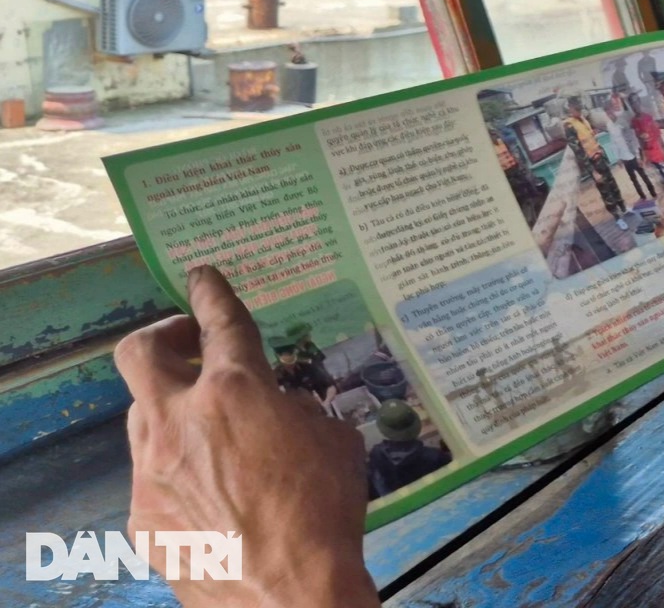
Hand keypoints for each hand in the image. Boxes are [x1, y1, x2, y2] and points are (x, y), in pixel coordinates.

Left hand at [114, 266, 378, 607]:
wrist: (291, 595)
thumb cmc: (325, 513)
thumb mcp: (334, 441)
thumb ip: (298, 411)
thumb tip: (283, 409)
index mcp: (236, 392)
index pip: (219, 322)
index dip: (211, 292)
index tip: (203, 276)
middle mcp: (181, 422)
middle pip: (140, 353)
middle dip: (164, 336)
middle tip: (192, 343)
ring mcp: (152, 473)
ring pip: (144, 417)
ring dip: (173, 408)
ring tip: (212, 428)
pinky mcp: (143, 518)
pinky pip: (152, 476)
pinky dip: (180, 471)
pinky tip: (216, 495)